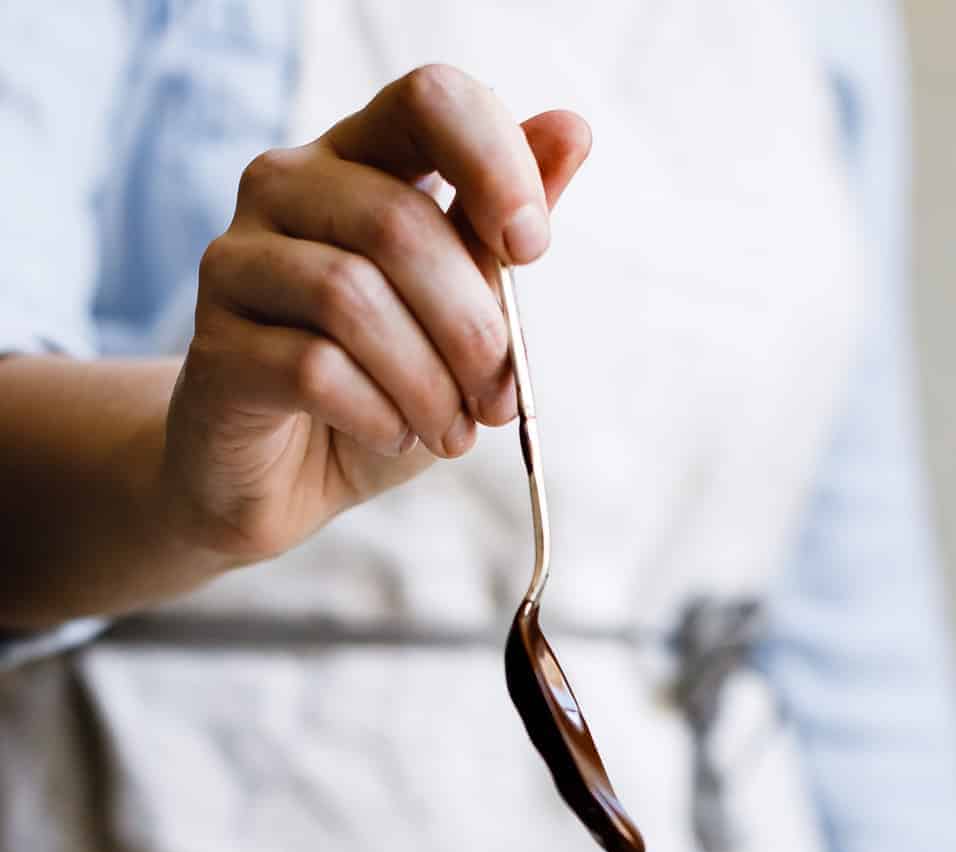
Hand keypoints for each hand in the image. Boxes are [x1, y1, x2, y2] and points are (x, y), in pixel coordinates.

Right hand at [162, 66, 589, 562]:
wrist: (286, 479)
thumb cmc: (380, 388)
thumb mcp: (459, 316)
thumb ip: (499, 234)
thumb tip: (571, 130)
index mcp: (359, 157)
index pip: (428, 99)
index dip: (494, 163)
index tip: (531, 249)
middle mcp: (287, 186)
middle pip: (397, 223)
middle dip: (471, 327)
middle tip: (498, 400)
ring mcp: (239, 261)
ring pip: (350, 298)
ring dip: (427, 383)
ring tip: (450, 432)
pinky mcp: (215, 346)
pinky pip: (312, 369)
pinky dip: (377, 414)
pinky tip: (394, 434)